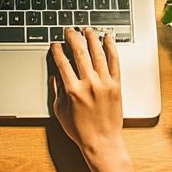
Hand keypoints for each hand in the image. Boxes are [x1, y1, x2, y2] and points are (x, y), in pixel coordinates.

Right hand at [50, 27, 138, 171]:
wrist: (102, 142)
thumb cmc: (80, 130)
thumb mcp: (60, 112)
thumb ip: (56, 91)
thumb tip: (54, 74)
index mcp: (72, 91)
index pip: (62, 63)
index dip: (57, 50)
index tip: (55, 44)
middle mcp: (89, 84)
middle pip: (80, 53)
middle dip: (73, 37)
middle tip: (69, 30)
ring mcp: (104, 84)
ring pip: (97, 53)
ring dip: (91, 38)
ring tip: (87, 29)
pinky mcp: (116, 86)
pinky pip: (114, 62)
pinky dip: (111, 48)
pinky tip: (108, 38)